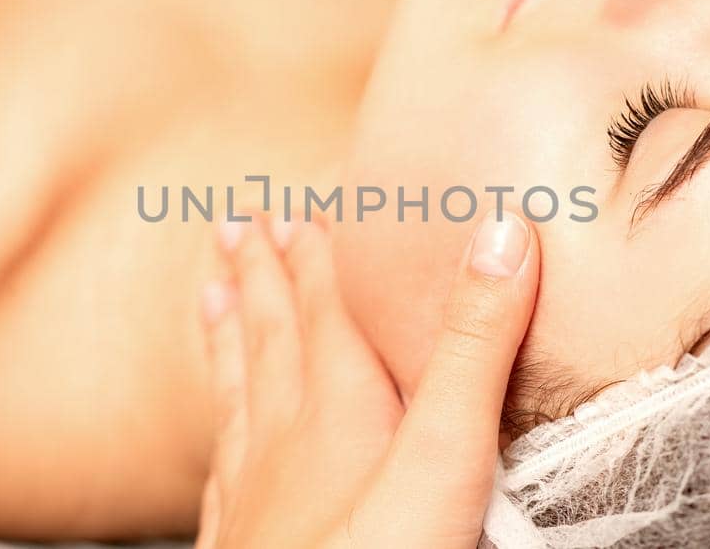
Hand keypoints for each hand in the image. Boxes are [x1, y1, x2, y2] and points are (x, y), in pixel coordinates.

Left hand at [194, 210, 538, 548]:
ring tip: (206, 295)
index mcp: (336, 408)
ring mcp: (253, 500)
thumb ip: (472, 348)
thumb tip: (503, 231)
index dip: (313, 255)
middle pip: (269, 341)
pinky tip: (219, 443)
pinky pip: (222, 471)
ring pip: (236, 398)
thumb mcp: (446, 451)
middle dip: (257, 279)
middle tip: (235, 224)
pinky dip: (221, 437)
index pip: (323, 310)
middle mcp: (283, 443)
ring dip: (226, 340)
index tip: (293, 207)